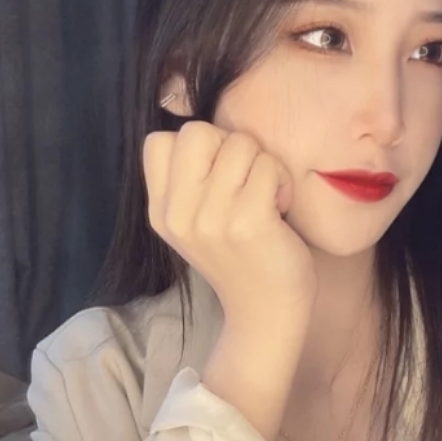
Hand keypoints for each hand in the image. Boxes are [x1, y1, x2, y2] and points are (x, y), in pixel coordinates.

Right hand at [143, 121, 316, 325]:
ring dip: (263, 165)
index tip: (216, 176)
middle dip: (230, 146)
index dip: (197, 147)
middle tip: (244, 181)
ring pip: (240, 144)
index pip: (159, 141)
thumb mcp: (195, 222)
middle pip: (197, 131)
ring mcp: (211, 219)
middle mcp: (178, 214)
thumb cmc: (241, 258)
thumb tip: (203, 127)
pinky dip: (281, 181)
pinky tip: (280, 208)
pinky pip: (268, 167)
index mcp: (160, 211)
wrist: (265, 313)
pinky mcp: (248, 223)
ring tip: (266, 198)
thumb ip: (189, 181)